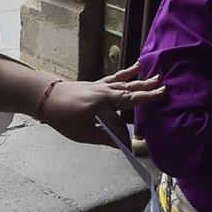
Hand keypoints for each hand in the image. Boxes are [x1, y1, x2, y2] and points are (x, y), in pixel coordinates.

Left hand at [37, 64, 166, 145]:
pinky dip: (127, 73)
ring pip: (125, 83)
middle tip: (166, 87)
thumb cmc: (62, 116)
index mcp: (102, 103)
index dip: (143, 104)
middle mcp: (104, 91)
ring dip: (141, 81)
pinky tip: (136, 67)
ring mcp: (101, 86)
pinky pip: (115, 78)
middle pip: (130, 91)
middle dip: (148, 91)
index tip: (159, 101)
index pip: (128, 104)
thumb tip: (122, 144)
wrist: (45, 97)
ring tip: (157, 76)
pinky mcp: (96, 84)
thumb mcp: (83, 133)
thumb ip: (104, 138)